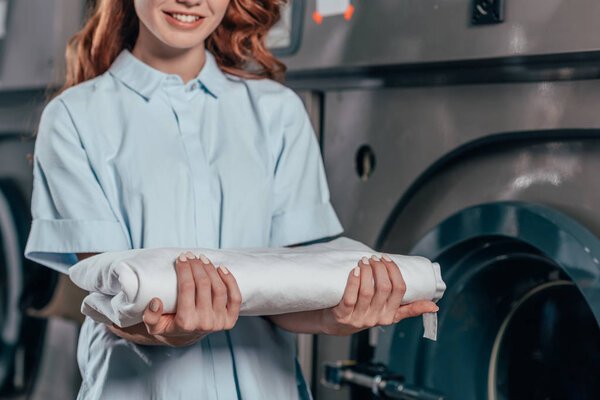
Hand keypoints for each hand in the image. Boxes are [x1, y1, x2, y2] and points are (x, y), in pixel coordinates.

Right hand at [110, 252, 241, 346]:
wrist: (186, 338)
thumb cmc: (168, 326)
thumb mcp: (153, 326)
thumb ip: (150, 316)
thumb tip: (156, 301)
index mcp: (185, 323)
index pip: (187, 288)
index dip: (184, 269)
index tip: (181, 258)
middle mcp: (205, 323)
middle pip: (204, 285)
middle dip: (197, 266)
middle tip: (190, 255)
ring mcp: (220, 322)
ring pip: (219, 289)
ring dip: (211, 270)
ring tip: (203, 259)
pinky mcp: (230, 320)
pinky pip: (236, 297)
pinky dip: (231, 281)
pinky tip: (221, 268)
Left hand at [320, 254, 438, 335]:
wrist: (336, 325)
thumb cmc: (364, 313)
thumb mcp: (388, 313)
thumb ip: (409, 309)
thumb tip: (434, 306)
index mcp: (390, 316)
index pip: (399, 290)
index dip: (394, 271)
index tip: (387, 259)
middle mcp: (376, 318)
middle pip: (384, 288)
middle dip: (380, 268)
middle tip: (373, 258)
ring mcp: (359, 318)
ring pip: (367, 292)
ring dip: (366, 272)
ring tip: (363, 261)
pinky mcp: (343, 316)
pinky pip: (350, 297)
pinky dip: (353, 281)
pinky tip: (355, 270)